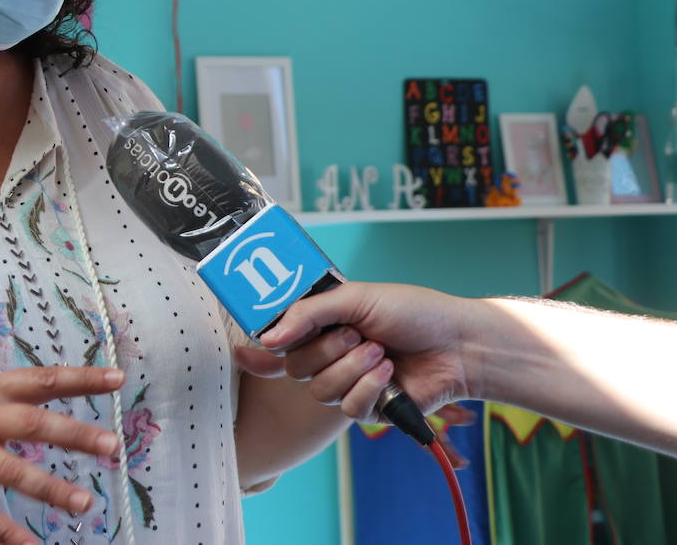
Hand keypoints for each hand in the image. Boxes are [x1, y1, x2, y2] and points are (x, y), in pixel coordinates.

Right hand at [0, 366, 125, 544]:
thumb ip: (0, 400)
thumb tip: (42, 403)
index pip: (41, 379)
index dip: (81, 378)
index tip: (118, 378)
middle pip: (34, 423)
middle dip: (76, 435)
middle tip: (113, 445)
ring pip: (14, 470)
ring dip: (51, 488)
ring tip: (85, 503)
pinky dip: (8, 533)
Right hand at [232, 282, 476, 425]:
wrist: (458, 344)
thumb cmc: (414, 311)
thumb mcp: (356, 298)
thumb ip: (307, 314)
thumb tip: (268, 337)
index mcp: (324, 324)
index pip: (281, 337)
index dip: (264, 346)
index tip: (249, 350)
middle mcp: (331, 353)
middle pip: (295, 366)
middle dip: (326, 350)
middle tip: (356, 335)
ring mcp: (348, 382)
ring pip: (319, 389)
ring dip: (351, 369)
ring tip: (381, 353)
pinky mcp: (368, 408)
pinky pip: (347, 407)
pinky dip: (367, 388)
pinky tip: (389, 374)